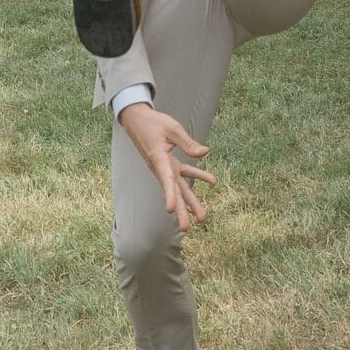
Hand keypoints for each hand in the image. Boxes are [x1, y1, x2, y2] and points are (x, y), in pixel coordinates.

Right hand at [118, 102, 215, 230]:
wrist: (137, 120)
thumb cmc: (153, 123)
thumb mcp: (171, 128)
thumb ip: (188, 142)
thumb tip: (205, 153)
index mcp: (158, 158)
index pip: (165, 180)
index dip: (169, 195)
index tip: (170, 210)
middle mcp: (161, 167)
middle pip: (173, 191)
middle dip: (180, 210)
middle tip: (187, 228)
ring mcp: (165, 167)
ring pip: (180, 187)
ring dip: (191, 202)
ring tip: (202, 218)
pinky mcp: (169, 164)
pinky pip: (184, 173)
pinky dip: (198, 176)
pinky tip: (212, 181)